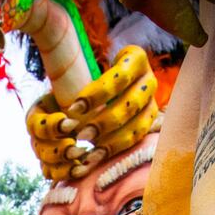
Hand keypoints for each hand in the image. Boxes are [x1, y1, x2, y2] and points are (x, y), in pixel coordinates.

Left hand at [26, 46, 159, 180]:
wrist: (105, 91)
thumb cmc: (87, 79)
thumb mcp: (81, 69)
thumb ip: (70, 71)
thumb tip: (61, 99)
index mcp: (136, 58)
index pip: (120, 76)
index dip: (98, 94)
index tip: (74, 108)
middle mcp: (149, 80)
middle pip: (130, 103)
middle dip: (103, 121)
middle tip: (80, 134)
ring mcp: (152, 103)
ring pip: (136, 125)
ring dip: (110, 140)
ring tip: (87, 151)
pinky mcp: (150, 124)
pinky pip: (135, 140)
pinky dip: (115, 149)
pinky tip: (96, 156)